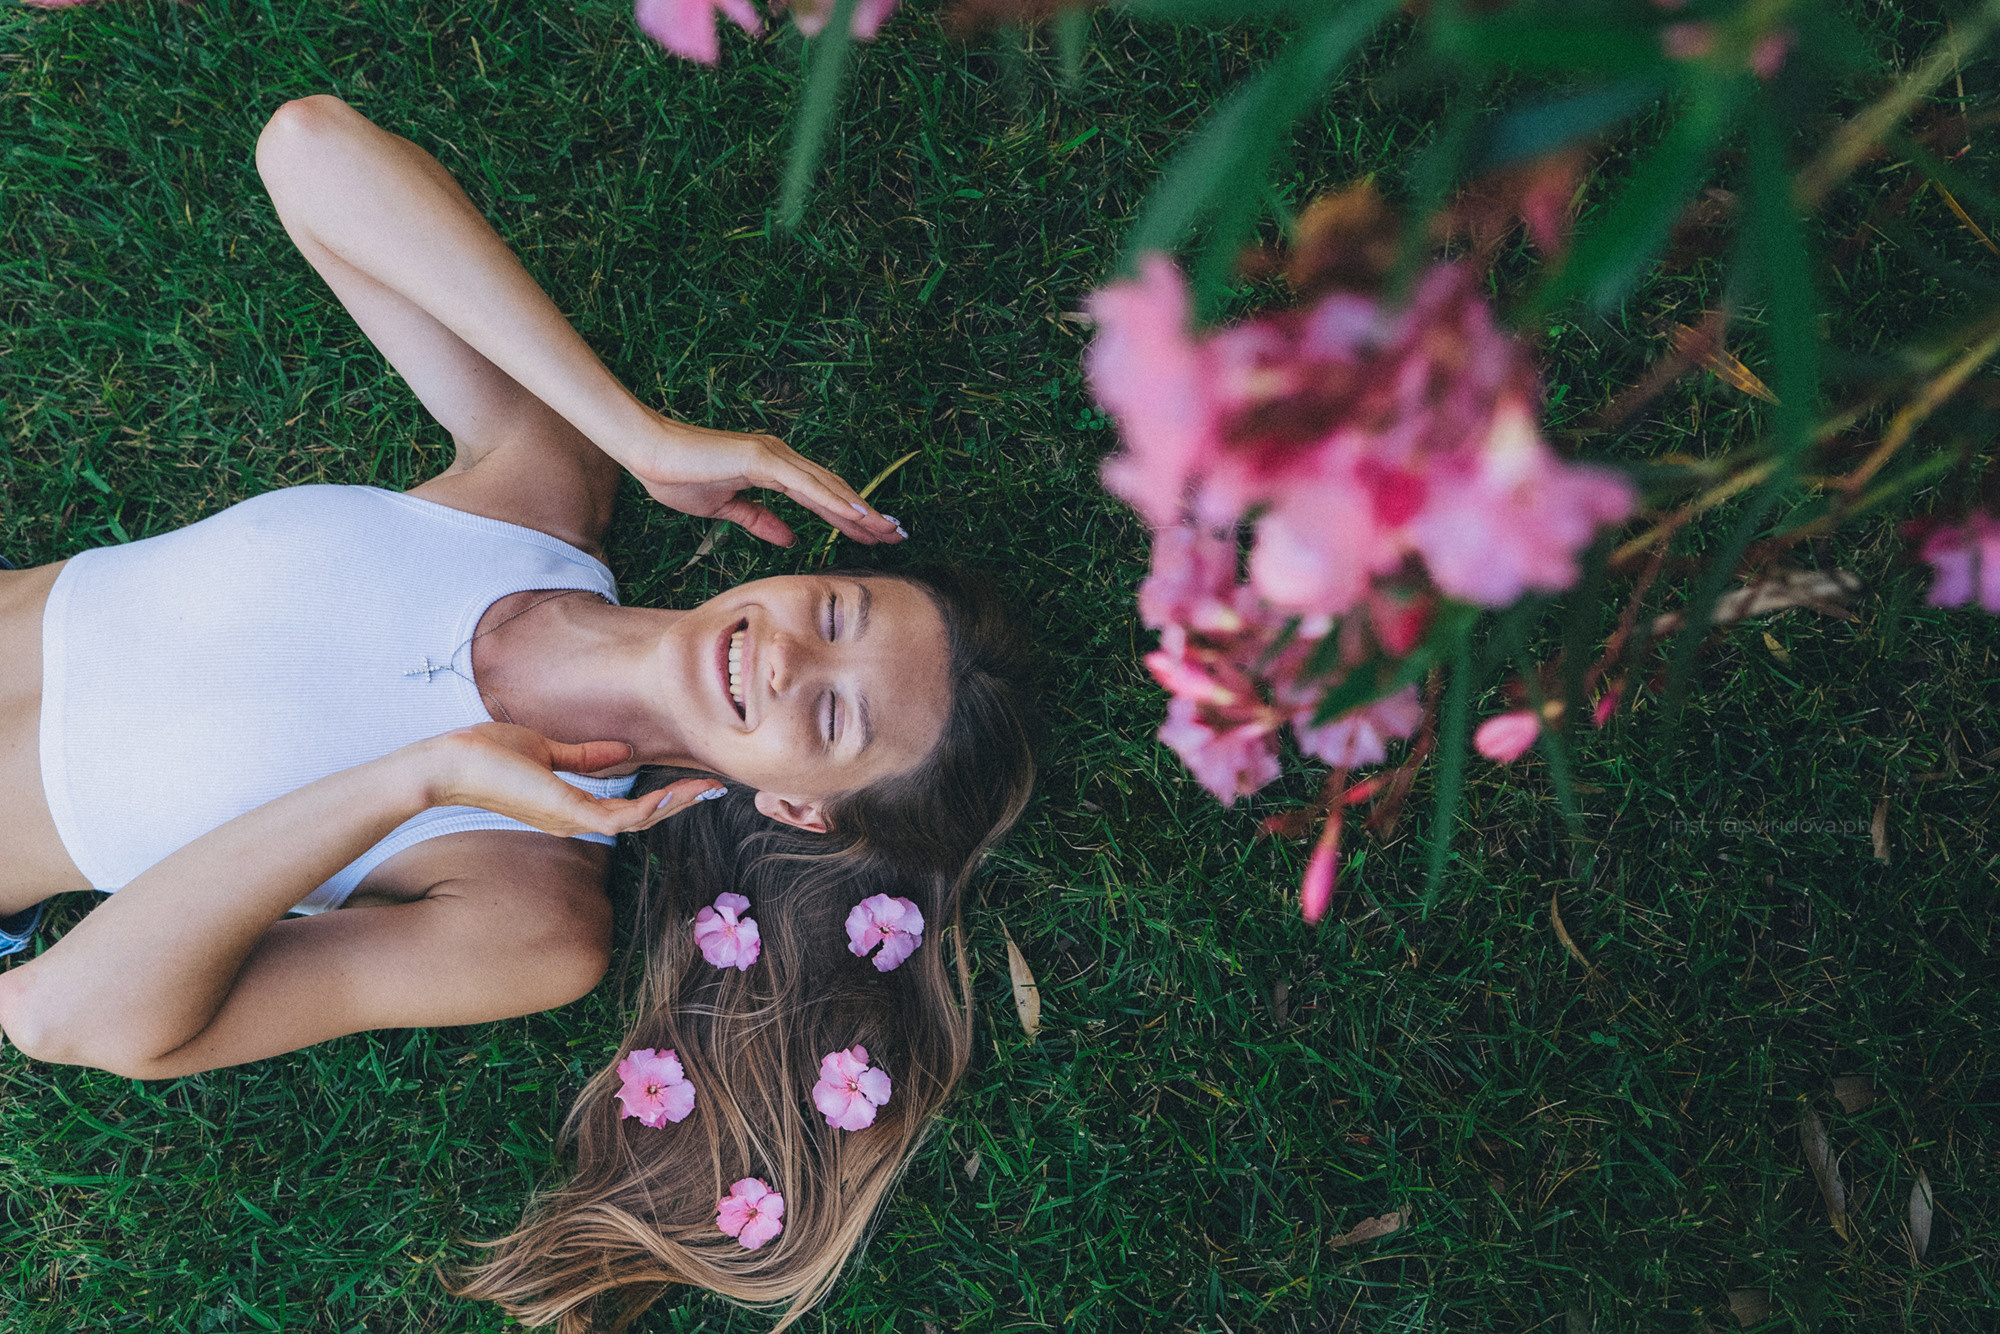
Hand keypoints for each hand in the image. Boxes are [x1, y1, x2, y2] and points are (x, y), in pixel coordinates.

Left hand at [417, 723, 722, 837]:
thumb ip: (583, 754)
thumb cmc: (484, 754)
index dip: (661, 796)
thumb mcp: (543, 748)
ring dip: (673, 805)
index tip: (692, 779)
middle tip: (714, 786)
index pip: (626, 807)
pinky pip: (620, 817)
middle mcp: (574, 819)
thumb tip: (621, 751)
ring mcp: (570, 818)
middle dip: (678, 802)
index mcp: (569, 806)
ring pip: (636, 821)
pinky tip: (675, 791)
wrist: (448, 763)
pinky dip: (651, 806)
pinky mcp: (565, 811)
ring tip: (706, 789)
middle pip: (640, 818)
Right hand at [619, 416, 905, 547]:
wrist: (647, 453)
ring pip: (827, 487)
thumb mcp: (725, 510)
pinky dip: (832, 499)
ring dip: (860, 510)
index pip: (820, 498)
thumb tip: (790, 539)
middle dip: (867, 516)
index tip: (874, 537)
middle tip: (897, 536)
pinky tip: (855, 514)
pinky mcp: (761, 459)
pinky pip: (805, 484)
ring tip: (888, 530)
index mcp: (773, 471)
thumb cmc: (678, 478)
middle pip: (833, 491)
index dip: (849, 518)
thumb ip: (759, 521)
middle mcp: (780, 459)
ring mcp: (773, 456)